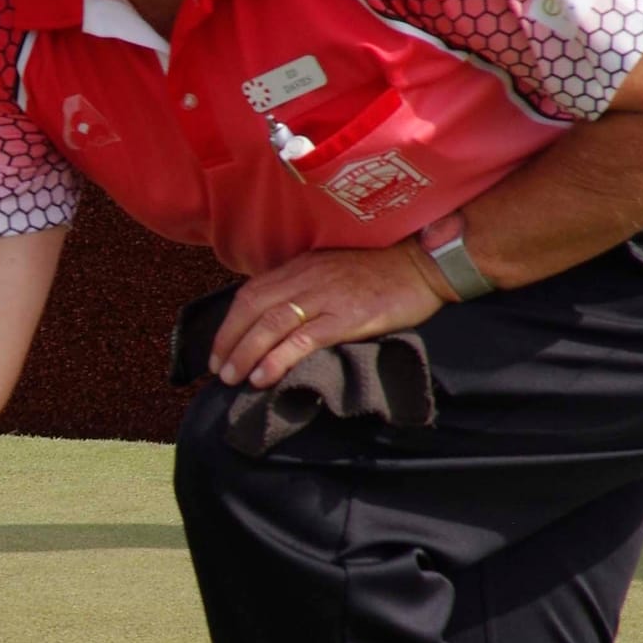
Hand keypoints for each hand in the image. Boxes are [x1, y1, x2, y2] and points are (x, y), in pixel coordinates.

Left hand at [211, 243, 442, 389]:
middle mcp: (306, 278)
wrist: (423, 264)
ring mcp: (326, 297)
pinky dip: (277, 359)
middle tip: (219, 371)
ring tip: (233, 378)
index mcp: (301, 267)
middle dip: (229, 342)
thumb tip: (278, 318)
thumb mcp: (333, 270)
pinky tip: (264, 377)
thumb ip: (306, 287)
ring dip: (245, 353)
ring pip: (271, 324)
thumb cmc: (381, 271)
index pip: (250, 293)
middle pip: (253, 309)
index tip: (219, 350)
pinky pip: (303, 339)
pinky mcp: (347, 317)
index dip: (229, 324)